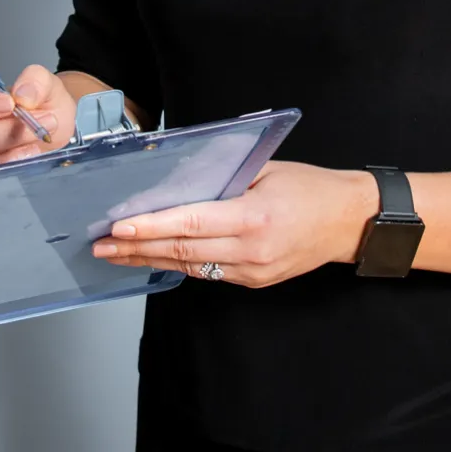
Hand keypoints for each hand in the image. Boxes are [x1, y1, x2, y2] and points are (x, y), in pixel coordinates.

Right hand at [0, 65, 77, 170]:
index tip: (10, 104)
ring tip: (39, 140)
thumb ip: (34, 80)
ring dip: (11, 153)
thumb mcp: (44, 83)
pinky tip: (31, 156)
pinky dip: (12, 169)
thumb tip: (22, 95)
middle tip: (42, 120)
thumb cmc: (40, 103)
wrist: (58, 125)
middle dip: (7, 132)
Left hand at [90, 161, 378, 287]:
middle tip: (101, 246)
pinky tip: (154, 258)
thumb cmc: (310, 187)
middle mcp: (250, 250)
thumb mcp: (266, 170)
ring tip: (115, 255)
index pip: (191, 224)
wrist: (349, 221)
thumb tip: (177, 177)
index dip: (151, 228)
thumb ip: (224, 176)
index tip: (118, 228)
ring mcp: (252, 271)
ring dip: (150, 260)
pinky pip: (208, 273)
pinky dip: (179, 264)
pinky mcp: (254, 281)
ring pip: (190, 267)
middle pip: (182, 251)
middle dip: (137, 248)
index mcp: (253, 217)